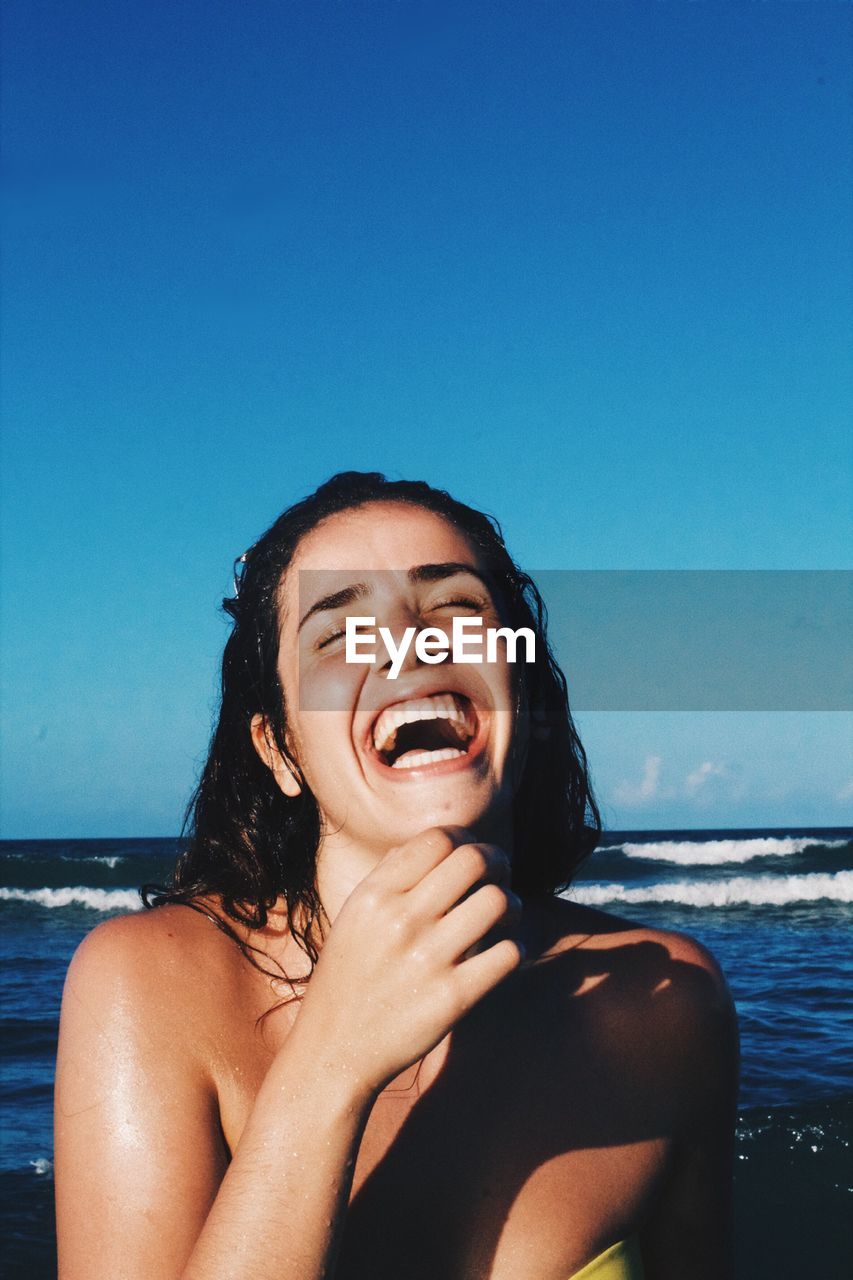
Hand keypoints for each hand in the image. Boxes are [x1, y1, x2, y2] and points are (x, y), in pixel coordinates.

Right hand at [291, 826, 523, 1097]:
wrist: (334, 1051)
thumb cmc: (348, 978)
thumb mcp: (354, 916)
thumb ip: (391, 876)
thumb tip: (439, 842)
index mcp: (374, 895)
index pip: (437, 839)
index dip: (465, 839)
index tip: (472, 854)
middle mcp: (400, 920)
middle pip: (473, 861)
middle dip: (498, 862)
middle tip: (500, 877)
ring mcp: (427, 960)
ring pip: (497, 902)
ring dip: (512, 904)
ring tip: (507, 915)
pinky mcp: (452, 999)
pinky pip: (507, 954)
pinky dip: (517, 947)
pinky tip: (506, 951)